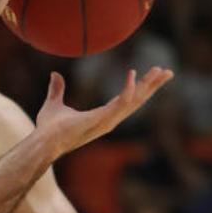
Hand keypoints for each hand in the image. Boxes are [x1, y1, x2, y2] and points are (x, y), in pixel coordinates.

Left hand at [36, 67, 172, 155]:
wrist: (44, 141)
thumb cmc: (48, 128)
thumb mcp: (54, 103)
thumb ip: (57, 90)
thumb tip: (54, 75)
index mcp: (102, 116)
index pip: (127, 100)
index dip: (139, 88)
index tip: (151, 75)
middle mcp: (109, 119)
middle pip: (137, 100)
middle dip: (152, 86)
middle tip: (167, 72)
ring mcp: (107, 120)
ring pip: (134, 100)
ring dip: (148, 85)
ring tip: (160, 71)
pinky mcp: (102, 119)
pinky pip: (120, 103)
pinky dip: (128, 89)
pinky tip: (132, 74)